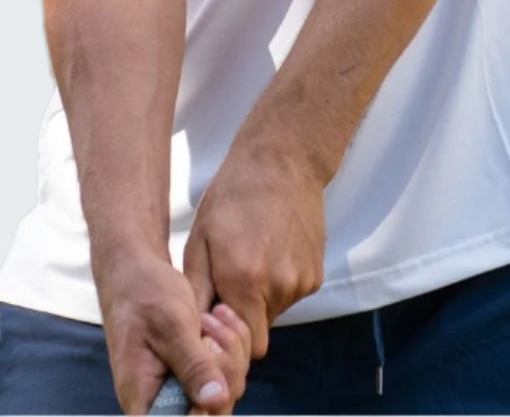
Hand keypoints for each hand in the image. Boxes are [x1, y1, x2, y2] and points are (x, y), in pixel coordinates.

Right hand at [95, 245, 253, 414]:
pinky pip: (227, 370)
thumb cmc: (143, 294)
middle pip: (214, 410)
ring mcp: (183, 386)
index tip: (212, 374)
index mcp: (145, 400)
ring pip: (226, 389)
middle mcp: (164, 401)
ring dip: (230, 349)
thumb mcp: (171, 326)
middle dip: (225, 368)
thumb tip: (215, 402)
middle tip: (207, 326)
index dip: (204, 410)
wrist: (137, 270)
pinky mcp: (197, 370)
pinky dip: (232, 343)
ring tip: (209, 317)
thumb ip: (193, 365)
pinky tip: (218, 316)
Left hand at [182, 138, 327, 360]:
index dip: (226, 338)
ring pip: (274, 312)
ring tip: (248, 258)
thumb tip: (193, 332)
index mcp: (245, 280)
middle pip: (258, 332)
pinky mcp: (316, 273)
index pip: (242, 348)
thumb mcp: (200, 239)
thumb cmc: (233, 195)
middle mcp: (280, 286)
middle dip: (240, 319)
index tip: (213, 312)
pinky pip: (291, 295)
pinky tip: (268, 251)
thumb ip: (196, 292)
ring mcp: (302, 280)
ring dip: (259, 299)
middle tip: (227, 283)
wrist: (282, 160)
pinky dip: (277, 284)